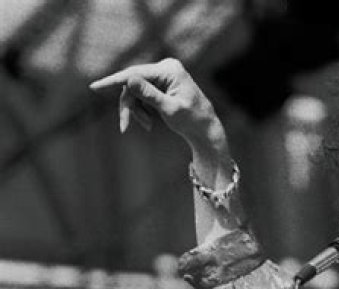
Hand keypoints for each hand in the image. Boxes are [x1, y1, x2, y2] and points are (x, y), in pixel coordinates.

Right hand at [89, 58, 225, 150]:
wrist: (205, 130)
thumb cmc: (192, 121)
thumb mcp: (170, 109)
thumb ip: (149, 95)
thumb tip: (129, 79)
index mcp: (170, 70)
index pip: (135, 74)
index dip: (113, 81)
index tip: (94, 87)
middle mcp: (166, 68)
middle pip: (133, 84)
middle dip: (128, 105)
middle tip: (124, 126)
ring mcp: (163, 75)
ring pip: (135, 91)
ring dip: (136, 110)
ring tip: (147, 126)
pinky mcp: (161, 84)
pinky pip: (142, 95)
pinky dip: (142, 109)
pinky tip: (149, 123)